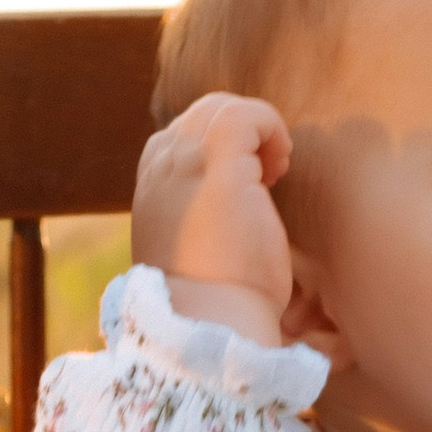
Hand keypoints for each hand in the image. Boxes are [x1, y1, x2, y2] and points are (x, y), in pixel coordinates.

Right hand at [133, 94, 294, 343]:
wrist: (211, 324)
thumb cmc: (215, 299)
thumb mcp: (192, 248)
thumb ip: (198, 213)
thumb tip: (230, 206)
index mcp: (151, 186)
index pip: (185, 137)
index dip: (223, 148)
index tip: (254, 184)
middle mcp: (160, 167)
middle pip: (202, 114)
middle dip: (244, 134)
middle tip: (269, 177)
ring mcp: (184, 163)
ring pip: (221, 108)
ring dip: (259, 131)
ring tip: (274, 174)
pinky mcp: (218, 165)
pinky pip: (245, 115)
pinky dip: (271, 129)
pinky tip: (280, 169)